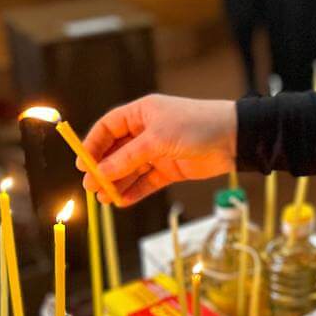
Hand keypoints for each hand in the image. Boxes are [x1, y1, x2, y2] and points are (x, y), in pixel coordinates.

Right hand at [78, 94, 236, 205]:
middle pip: (117, 151)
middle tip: (90, 187)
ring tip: (104, 198)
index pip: (108, 127)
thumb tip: (99, 173)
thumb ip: (127, 158)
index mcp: (142, 113)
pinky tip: (122, 201)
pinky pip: (147, 181)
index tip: (81, 163)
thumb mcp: (157, 140)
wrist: (235, 138)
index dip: (93, 144)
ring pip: (131, 169)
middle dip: (103, 168)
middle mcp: (148, 131)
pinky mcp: (171, 169)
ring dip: (117, 182)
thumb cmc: (196, 126)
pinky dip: (135, 191)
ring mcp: (159, 151)